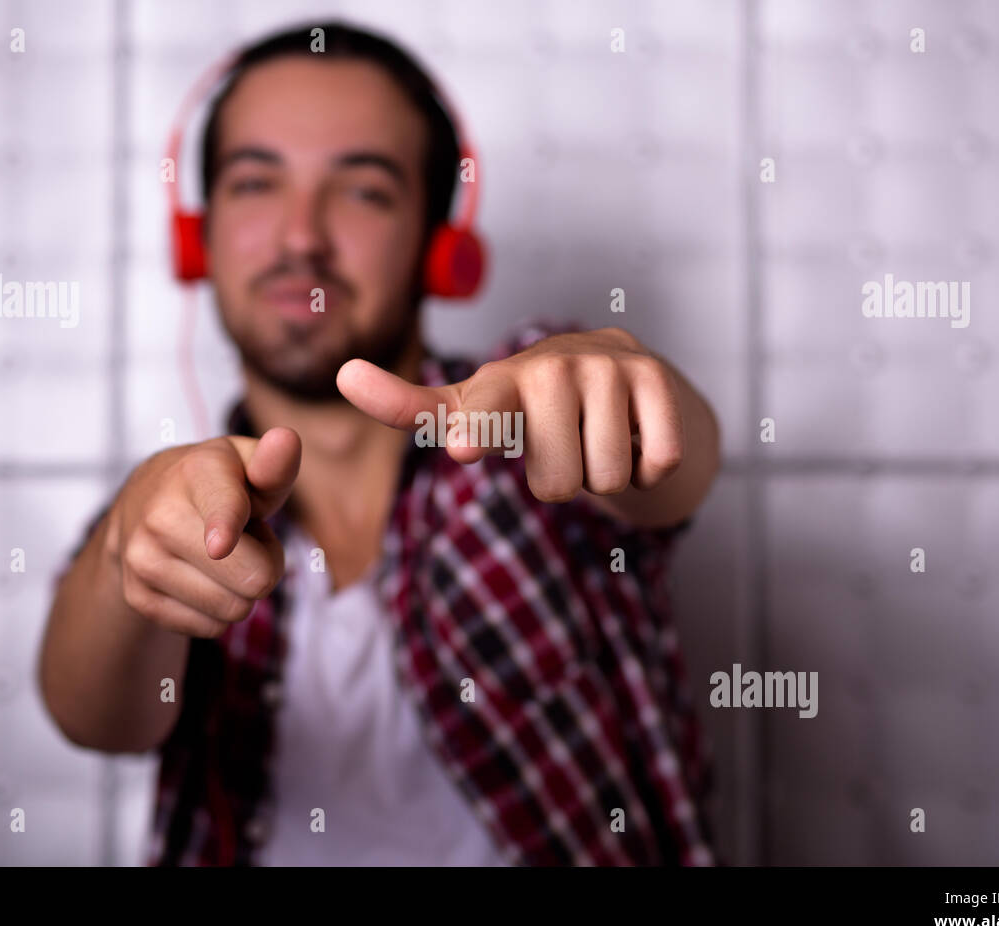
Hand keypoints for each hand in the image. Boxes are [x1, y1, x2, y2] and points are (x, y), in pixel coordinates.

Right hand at [104, 427, 300, 637]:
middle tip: (247, 540)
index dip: (224, 529)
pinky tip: (202, 577)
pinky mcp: (138, 597)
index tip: (220, 544)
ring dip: (241, 590)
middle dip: (266, 565)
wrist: (144, 503)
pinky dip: (217, 610)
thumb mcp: (249, 464)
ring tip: (224, 556)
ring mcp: (143, 559)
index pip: (220, 509)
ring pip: (234, 609)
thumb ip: (275, 462)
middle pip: (256, 578)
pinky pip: (210, 628)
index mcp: (197, 472)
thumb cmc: (221, 484)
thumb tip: (287, 441)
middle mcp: (160, 516)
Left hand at [337, 327, 685, 502]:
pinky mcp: (654, 377)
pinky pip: (654, 461)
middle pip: (556, 485)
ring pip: (604, 477)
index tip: (461, 444)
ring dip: (605, 472)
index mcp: (498, 384)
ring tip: (596, 434)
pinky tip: (635, 432)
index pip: (480, 414)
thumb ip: (414, 405)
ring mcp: (604, 367)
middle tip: (565, 443)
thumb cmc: (535, 405)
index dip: (475, 430)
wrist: (625, 380)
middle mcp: (549, 367)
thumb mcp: (474, 406)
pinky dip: (648, 465)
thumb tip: (344, 374)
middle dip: (565, 480)